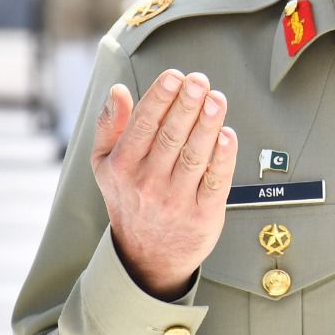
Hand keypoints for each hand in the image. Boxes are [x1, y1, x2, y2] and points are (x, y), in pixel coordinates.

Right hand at [91, 70, 236, 299]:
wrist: (145, 258)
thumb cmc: (129, 199)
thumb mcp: (105, 164)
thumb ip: (109, 125)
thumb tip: (118, 91)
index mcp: (123, 165)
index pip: (143, 124)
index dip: (160, 97)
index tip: (175, 76)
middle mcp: (148, 182)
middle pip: (170, 136)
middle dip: (186, 105)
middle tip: (199, 80)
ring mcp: (175, 200)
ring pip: (194, 155)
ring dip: (208, 125)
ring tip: (217, 99)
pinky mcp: (202, 214)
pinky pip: (215, 182)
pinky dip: (223, 158)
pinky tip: (229, 136)